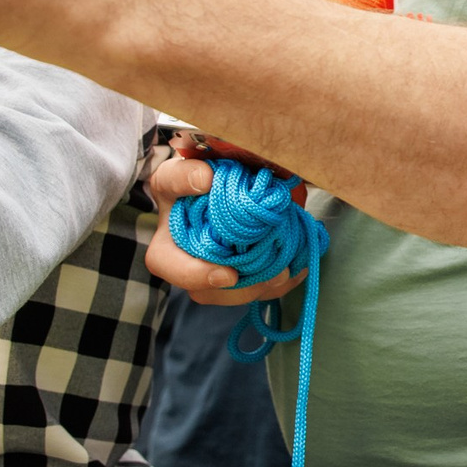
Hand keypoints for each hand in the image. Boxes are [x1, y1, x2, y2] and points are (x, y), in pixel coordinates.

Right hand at [142, 158, 300, 301]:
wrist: (221, 182)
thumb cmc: (194, 179)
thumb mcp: (179, 171)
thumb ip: (185, 173)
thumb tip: (206, 180)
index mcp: (167, 244)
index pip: (167, 266)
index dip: (196, 276)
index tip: (228, 273)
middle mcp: (189, 267)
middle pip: (207, 293)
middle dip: (242, 290)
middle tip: (274, 275)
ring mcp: (217, 275)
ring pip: (238, 295)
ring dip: (266, 286)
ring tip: (289, 270)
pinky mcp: (244, 275)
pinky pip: (262, 288)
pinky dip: (283, 280)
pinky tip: (299, 266)